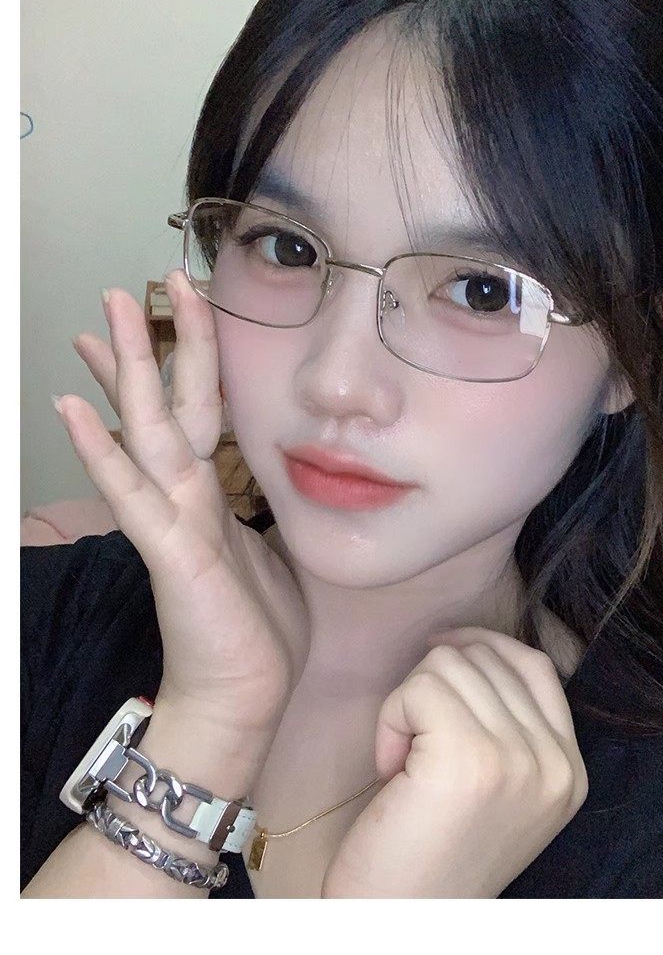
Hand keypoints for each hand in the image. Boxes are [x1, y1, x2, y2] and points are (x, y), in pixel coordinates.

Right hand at [59, 270, 309, 734]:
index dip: (174, 362)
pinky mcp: (172, 550)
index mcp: (211, 491)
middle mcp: (187, 493)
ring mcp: (174, 518)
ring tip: (99, 318)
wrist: (243, 695)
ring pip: (149, 430)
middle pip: (168, 402)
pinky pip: (133, 493)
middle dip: (149, 343)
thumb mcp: (267, 546)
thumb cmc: (257, 626)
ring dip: (127, 372)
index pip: (191, 411)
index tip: (162, 317)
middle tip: (125, 289)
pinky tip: (74, 410)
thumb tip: (253, 481)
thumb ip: (252, 505)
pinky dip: (103, 452)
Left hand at [320, 626, 587, 897]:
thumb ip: (507, 723)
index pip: (535, 664)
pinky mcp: (470, 757)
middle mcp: (555, 765)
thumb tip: (468, 643)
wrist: (402, 925)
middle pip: (486, 656)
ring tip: (406, 764)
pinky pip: (419, 687)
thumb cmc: (432, 854)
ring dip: (408, 705)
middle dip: (435, 686)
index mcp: (570, 771)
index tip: (437, 663)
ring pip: (448, 663)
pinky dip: (391, 719)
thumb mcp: (497, 788)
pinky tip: (391, 768)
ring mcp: (518, 759)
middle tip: (417, 748)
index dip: (481, 647)